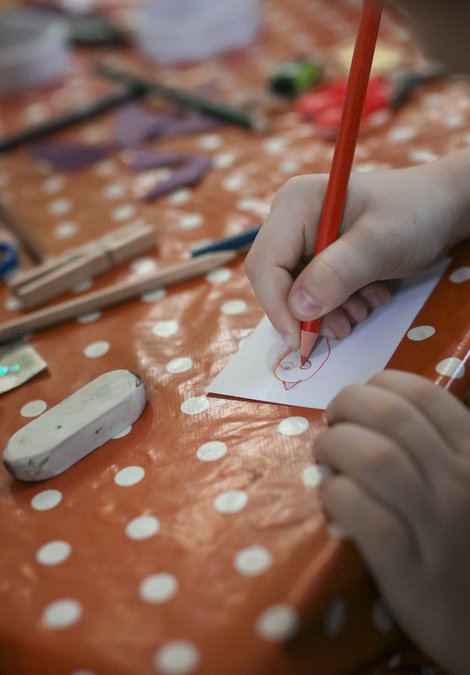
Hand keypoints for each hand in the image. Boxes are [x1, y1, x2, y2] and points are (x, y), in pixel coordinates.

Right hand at [245, 159, 462, 348]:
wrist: (444, 206)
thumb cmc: (415, 214)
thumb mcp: (380, 244)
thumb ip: (337, 273)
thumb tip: (298, 308)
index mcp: (294, 205)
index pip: (264, 264)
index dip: (277, 306)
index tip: (302, 339)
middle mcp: (291, 220)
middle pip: (276, 281)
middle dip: (307, 311)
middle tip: (342, 327)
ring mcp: (304, 237)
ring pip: (295, 291)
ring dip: (327, 311)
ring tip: (364, 309)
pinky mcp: (318, 253)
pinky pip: (313, 290)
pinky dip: (337, 303)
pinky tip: (367, 297)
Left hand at [315, 370, 469, 674]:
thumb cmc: (467, 542)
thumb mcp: (468, 482)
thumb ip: (438, 447)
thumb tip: (377, 408)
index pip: (423, 394)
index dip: (378, 385)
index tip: (357, 402)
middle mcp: (462, 483)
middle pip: (390, 416)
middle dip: (347, 406)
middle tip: (332, 422)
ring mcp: (438, 528)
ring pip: (374, 457)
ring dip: (335, 445)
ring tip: (324, 456)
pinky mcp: (410, 570)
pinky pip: (363, 513)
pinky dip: (337, 494)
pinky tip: (331, 497)